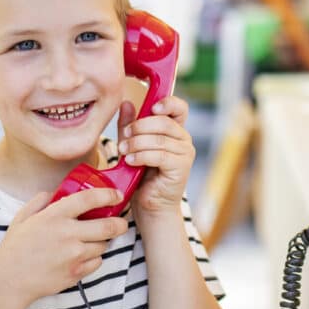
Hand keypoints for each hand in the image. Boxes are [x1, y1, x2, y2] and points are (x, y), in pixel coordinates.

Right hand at [0, 187, 129, 305]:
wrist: (10, 280)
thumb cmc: (15, 249)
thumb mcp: (22, 218)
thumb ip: (39, 201)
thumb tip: (53, 193)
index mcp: (54, 216)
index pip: (89, 199)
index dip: (108, 194)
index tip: (117, 195)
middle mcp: (68, 234)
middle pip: (108, 226)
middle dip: (120, 223)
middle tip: (121, 222)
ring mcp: (74, 255)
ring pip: (103, 245)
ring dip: (101, 242)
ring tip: (90, 241)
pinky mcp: (77, 273)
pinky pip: (97, 262)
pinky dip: (93, 258)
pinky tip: (82, 256)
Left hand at [117, 95, 194, 215]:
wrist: (150, 205)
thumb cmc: (142, 175)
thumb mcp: (132, 145)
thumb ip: (129, 126)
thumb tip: (126, 104)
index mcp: (174, 130)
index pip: (179, 107)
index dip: (167, 103)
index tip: (151, 107)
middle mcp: (184, 139)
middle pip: (164, 122)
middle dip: (140, 127)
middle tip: (124, 135)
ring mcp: (185, 153)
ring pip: (159, 139)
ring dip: (136, 143)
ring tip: (123, 151)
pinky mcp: (181, 167)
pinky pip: (160, 155)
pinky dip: (141, 156)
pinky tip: (130, 161)